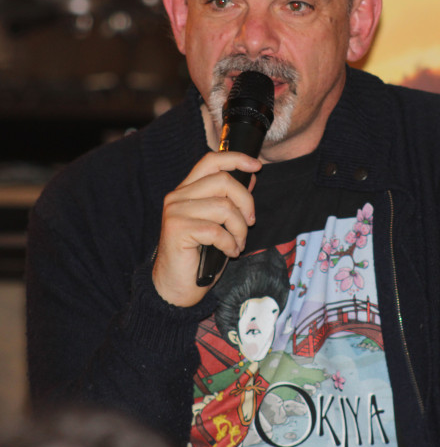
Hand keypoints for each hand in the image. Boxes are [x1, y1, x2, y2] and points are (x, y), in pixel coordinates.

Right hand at [152, 151, 261, 306]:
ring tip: (238, 243)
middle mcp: (178, 196)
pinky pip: (217, 230)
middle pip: (223, 180)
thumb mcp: (220, 223)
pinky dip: (230, 243)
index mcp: (187, 190)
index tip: (257, 166)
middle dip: (246, 202)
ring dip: (240, 229)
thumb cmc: (199, 256)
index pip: (211, 160)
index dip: (236, 159)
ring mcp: (175, 212)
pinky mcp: (177, 230)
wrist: (175, 287)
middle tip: (250, 223)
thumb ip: (230, 199)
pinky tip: (229, 253)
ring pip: (224, 207)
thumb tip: (250, 176)